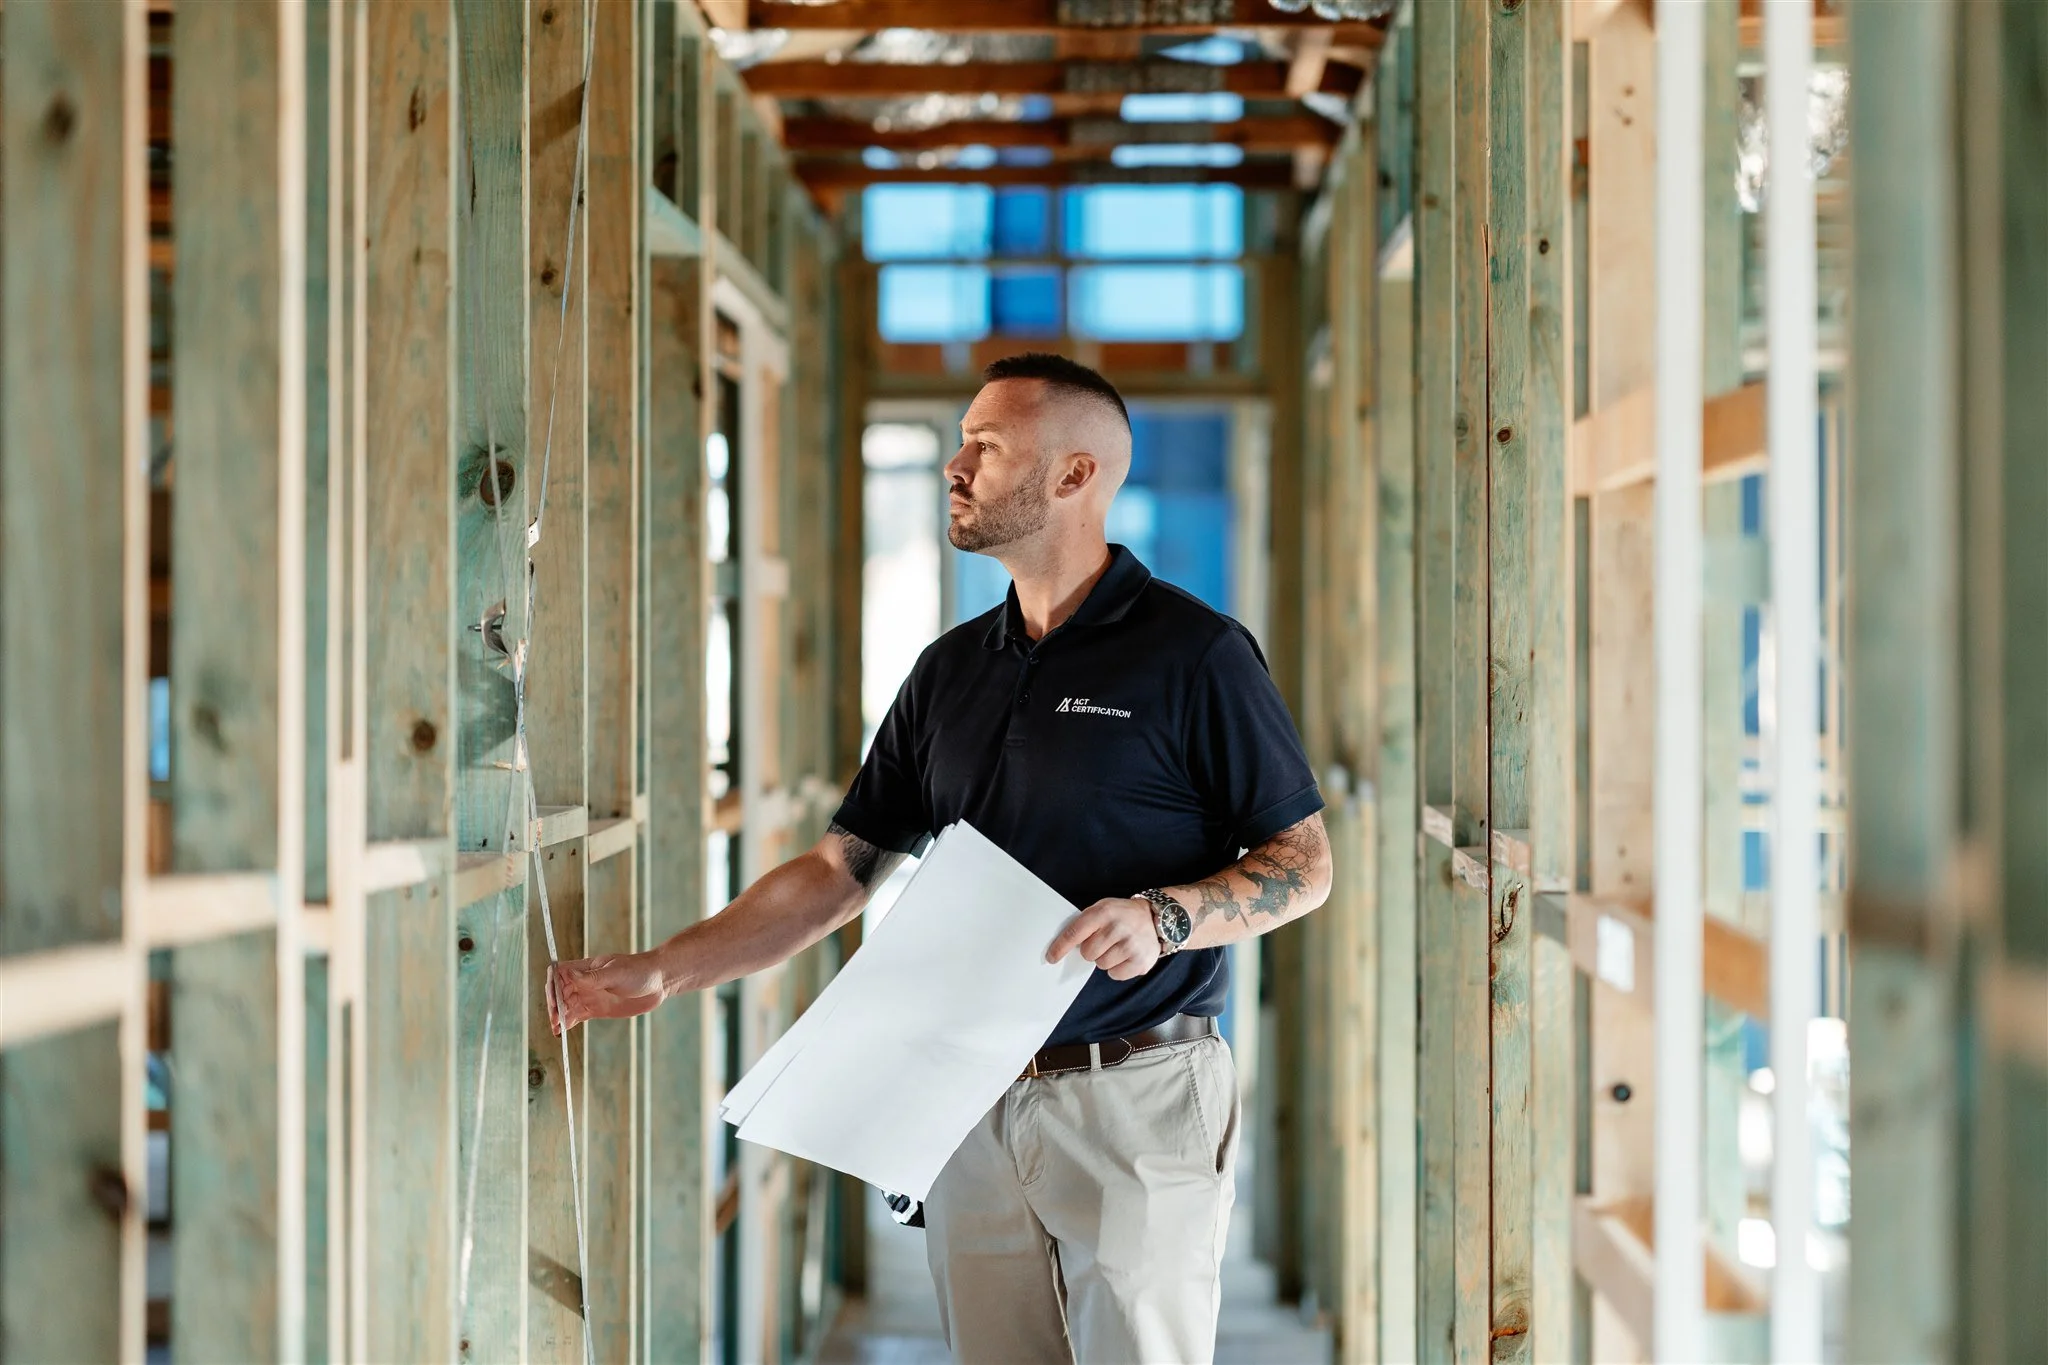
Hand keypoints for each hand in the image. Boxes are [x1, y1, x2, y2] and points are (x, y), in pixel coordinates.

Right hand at [548, 951, 666, 1034]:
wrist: (659, 982)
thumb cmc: (639, 971)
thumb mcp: (616, 973)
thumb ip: (593, 977)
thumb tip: (568, 973)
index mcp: (586, 968)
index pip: (560, 973)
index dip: (553, 984)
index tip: (554, 998)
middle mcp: (584, 982)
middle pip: (559, 992)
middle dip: (554, 1004)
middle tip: (555, 1017)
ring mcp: (589, 996)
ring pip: (566, 1006)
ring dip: (558, 1016)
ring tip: (556, 1027)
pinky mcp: (596, 1009)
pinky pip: (576, 1016)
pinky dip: (567, 1023)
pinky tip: (560, 1031)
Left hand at [1045, 897, 1161, 981]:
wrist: (1156, 919)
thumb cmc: (1122, 915)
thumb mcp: (1103, 908)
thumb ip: (1085, 923)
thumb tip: (1062, 946)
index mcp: (1104, 912)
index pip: (1075, 933)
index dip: (1061, 947)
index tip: (1051, 957)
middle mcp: (1118, 927)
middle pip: (1088, 953)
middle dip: (1092, 950)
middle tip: (1105, 941)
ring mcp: (1131, 945)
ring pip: (1101, 965)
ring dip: (1106, 959)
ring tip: (1118, 946)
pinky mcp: (1140, 962)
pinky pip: (1115, 975)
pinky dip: (1117, 968)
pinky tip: (1126, 955)